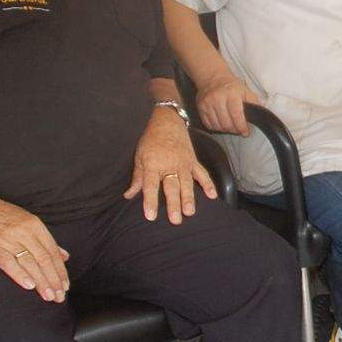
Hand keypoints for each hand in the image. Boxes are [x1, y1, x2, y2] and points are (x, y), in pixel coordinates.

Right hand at [0, 199, 70, 301]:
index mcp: (35, 225)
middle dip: (54, 280)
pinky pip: (9, 263)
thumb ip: (45, 241)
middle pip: (44, 259)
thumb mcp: (27, 222)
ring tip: (49, 295)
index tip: (65, 285)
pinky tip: (29, 286)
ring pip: (30, 263)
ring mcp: (8, 239)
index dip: (60, 270)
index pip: (52, 252)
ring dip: (41, 281)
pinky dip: (20, 275)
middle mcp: (24, 232)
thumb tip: (65, 256)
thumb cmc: (1, 216)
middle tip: (60, 296)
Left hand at [125, 107, 217, 222]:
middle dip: (173, 204)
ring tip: (190, 212)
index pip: (150, 186)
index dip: (150, 201)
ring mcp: (183, 163)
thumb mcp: (139, 157)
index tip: (151, 216)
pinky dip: (208, 184)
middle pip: (171, 187)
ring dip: (189, 198)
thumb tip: (128, 195)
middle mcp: (169, 165)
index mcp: (153, 165)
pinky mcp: (193, 161)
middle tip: (175, 220)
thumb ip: (137, 178)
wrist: (167, 121)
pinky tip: (213, 196)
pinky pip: (201, 173)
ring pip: (187, 183)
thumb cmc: (150, 140)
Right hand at [194, 73, 260, 135]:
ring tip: (230, 127)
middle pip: (226, 123)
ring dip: (225, 130)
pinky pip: (208, 125)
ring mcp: (208, 103)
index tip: (245, 132)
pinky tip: (221, 124)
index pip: (236, 115)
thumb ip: (254, 102)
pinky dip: (216, 128)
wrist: (212, 78)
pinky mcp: (200, 108)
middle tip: (239, 130)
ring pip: (217, 126)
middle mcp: (218, 98)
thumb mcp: (246, 91)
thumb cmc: (232, 86)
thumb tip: (260, 115)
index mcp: (232, 94)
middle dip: (234, 130)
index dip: (241, 127)